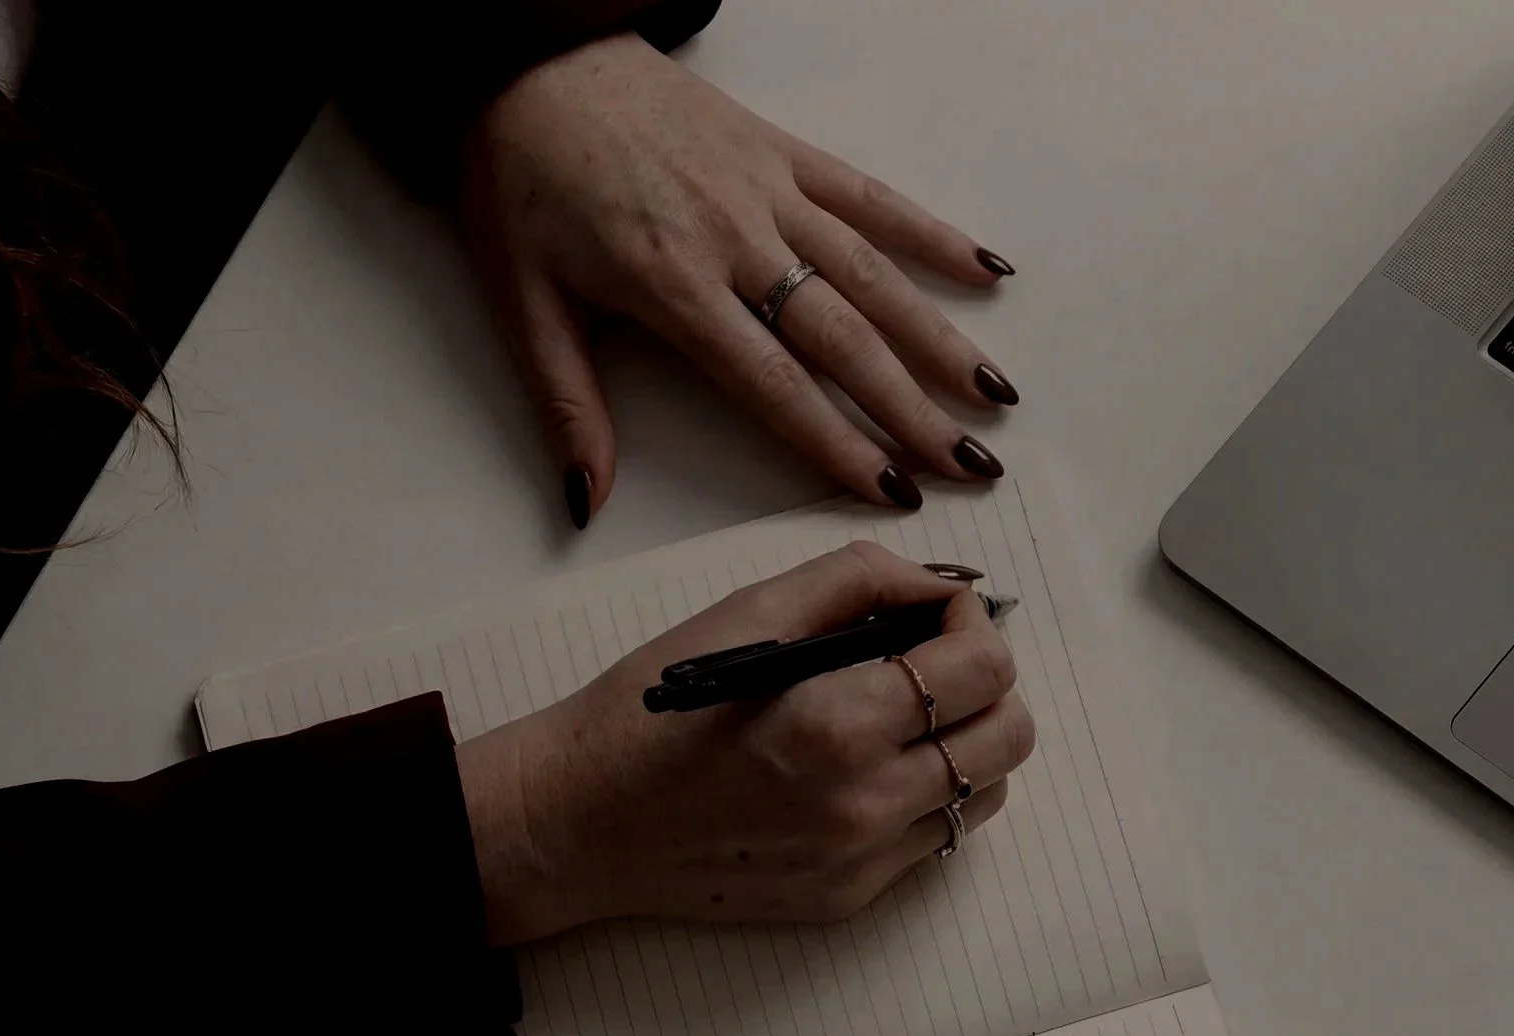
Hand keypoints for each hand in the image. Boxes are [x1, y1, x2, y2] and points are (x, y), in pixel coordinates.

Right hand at [455, 542, 1035, 942]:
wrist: (583, 822)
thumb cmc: (655, 710)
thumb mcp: (749, 612)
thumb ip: (859, 580)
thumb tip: (944, 585)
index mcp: (839, 724)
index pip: (984, 670)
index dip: (975, 625)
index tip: (942, 616)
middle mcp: (864, 805)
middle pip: (1010, 737)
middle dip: (989, 684)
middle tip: (934, 662)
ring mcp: (862, 863)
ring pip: (986, 793)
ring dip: (968, 743)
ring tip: (906, 717)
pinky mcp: (849, 899)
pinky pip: (934, 841)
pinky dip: (924, 795)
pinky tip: (867, 769)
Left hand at [460, 33, 1019, 528]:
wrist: (529, 57)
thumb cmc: (520, 177)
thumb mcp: (522, 301)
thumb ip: (566, 405)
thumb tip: (584, 499)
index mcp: (674, 287)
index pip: (776, 384)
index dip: (838, 443)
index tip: (894, 490)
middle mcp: (737, 240)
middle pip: (844, 340)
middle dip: (914, 410)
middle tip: (971, 464)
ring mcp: (769, 191)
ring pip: (874, 275)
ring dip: (940, 338)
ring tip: (993, 395)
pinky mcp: (783, 151)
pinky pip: (871, 196)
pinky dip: (931, 233)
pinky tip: (984, 270)